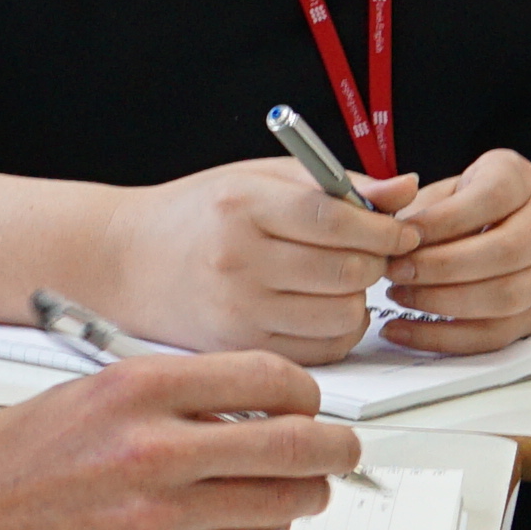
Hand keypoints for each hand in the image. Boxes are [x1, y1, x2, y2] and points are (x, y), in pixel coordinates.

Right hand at [0, 350, 360, 529]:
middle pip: (294, 444)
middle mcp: (153, 448)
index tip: (310, 404)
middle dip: (333, 448)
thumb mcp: (83, 398)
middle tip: (340, 452)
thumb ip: (164, 398)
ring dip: (301, 497)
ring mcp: (157, 516)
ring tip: (297, 493)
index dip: (306, 393)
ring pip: (280, 503)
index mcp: (135, 389)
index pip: (268, 377)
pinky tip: (244, 525)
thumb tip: (241, 408)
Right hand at [94, 156, 413, 364]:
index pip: (336, 221)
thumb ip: (335, 184)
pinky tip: (319, 308)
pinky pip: (323, 351)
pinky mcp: (241, 348)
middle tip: (367, 252)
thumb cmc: (197, 215)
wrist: (127, 260)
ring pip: (344, 316)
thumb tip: (403, 190)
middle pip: (348, 272)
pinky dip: (336, 330)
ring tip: (335, 280)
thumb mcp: (260, 178)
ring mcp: (238, 312)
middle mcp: (238, 261)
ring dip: (357, 299)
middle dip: (375, 261)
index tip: (401, 230)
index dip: (384, 227)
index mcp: (243, 207)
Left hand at [373, 148, 530, 347]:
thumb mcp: (444, 190)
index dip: (446, 218)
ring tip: (399, 296)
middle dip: (444, 266)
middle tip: (396, 270)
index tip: (403, 232)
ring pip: (506, 296)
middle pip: (507, 251)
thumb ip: (414, 204)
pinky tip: (401, 330)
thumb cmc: (467, 208)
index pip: (494, 197)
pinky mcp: (529, 315)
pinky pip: (491, 336)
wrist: (519, 238)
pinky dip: (441, 338)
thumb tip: (382, 227)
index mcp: (519, 180)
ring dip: (444, 301)